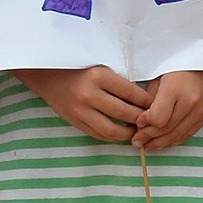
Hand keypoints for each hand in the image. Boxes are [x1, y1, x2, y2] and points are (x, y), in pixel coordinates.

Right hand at [15, 66, 153, 142]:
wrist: (46, 73)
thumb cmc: (77, 66)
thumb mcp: (99, 65)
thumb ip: (118, 80)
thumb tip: (145, 97)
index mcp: (99, 76)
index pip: (131, 93)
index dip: (147, 101)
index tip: (157, 104)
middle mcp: (89, 94)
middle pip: (124, 112)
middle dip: (141, 118)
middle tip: (152, 120)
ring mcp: (80, 110)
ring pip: (111, 129)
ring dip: (127, 132)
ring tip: (138, 130)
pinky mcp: (74, 121)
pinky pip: (97, 134)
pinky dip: (112, 136)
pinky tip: (121, 133)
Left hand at [134, 70, 202, 150]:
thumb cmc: (179, 68)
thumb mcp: (158, 77)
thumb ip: (149, 99)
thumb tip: (139, 121)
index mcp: (175, 89)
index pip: (157, 118)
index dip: (145, 123)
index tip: (138, 122)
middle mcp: (190, 103)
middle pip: (165, 129)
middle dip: (148, 137)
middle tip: (136, 141)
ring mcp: (200, 112)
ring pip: (175, 136)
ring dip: (159, 143)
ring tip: (146, 145)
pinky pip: (186, 136)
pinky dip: (172, 141)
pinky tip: (162, 142)